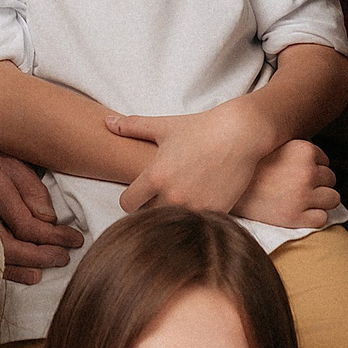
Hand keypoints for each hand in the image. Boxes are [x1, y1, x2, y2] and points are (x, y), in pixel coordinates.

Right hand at [0, 147, 83, 285]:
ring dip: (29, 267)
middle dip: (42, 255)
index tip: (74, 239)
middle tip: (65, 256)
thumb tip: (48, 219)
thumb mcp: (11, 162)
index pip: (25, 225)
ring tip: (53, 263)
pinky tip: (32, 275)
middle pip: (11, 247)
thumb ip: (31, 189)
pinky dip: (11, 272)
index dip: (53, 236)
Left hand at [107, 98, 276, 216]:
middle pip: (148, 218)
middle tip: (161, 198)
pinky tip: (200, 204)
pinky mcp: (216, 213)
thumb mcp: (164, 127)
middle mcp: (173, 196)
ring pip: (173, 224)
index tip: (140, 194)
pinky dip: (197, 219)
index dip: (131, 199)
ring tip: (180, 202)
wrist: (242, 134)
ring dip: (174, 216)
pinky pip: (198, 225)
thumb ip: (132, 127)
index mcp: (156, 176)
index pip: (127, 204)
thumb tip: (106, 122)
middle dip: (152, 209)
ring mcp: (195, 207)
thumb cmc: (201, 128)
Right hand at [235, 138, 340, 230]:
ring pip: (333, 199)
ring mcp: (302, 196)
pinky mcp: (296, 217)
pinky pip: (322, 219)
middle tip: (297, 187)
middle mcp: (306, 172)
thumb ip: (294, 147)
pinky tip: (298, 214)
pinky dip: (314, 218)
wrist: (224, 191)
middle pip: (331, 179)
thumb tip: (312, 148)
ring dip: (320, 201)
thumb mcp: (271, 147)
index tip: (295, 173)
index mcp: (302, 150)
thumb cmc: (247, 169)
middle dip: (318, 184)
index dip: (312, 167)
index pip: (325, 161)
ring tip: (301, 200)